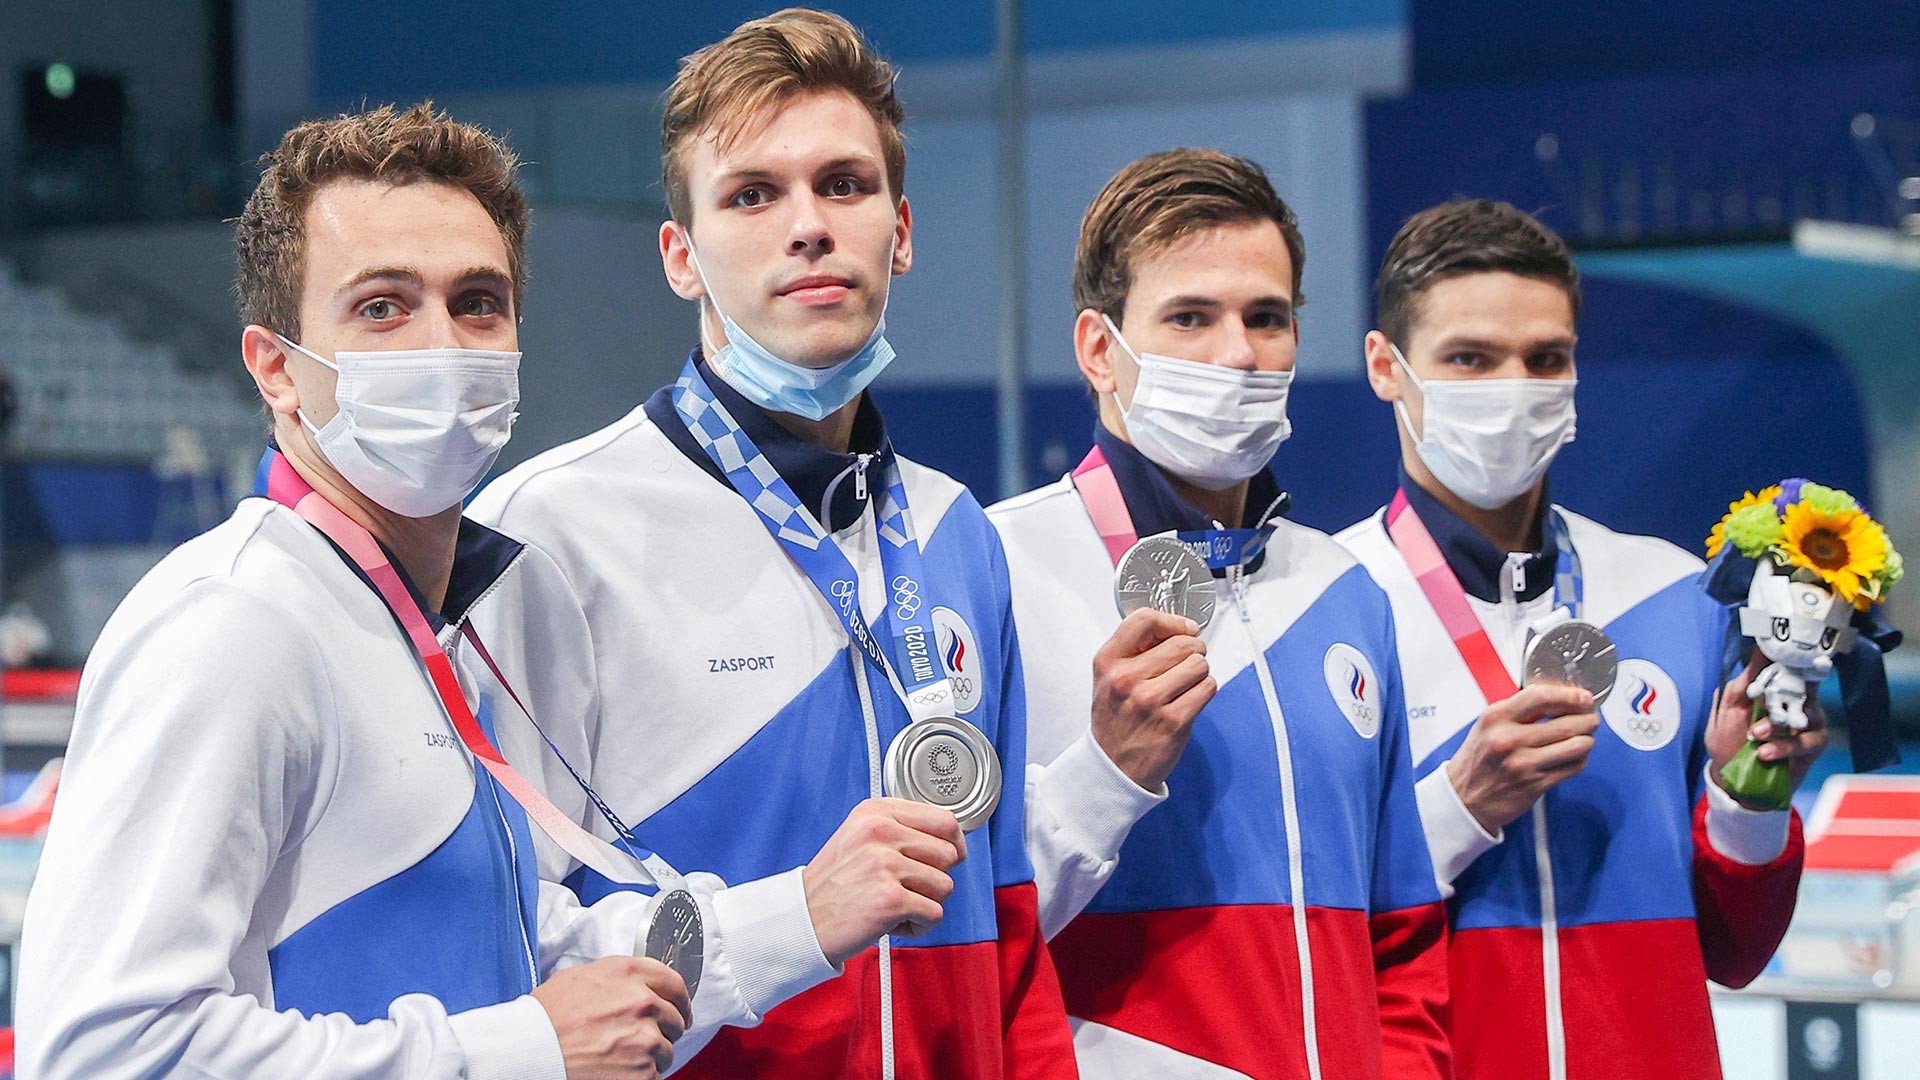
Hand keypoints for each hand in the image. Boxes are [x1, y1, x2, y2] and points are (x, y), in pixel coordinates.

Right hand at [531, 955, 688, 1078]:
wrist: (530, 1049)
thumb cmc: (546, 1016)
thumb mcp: (581, 977)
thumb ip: (617, 978)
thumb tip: (634, 985)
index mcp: (629, 973)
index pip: (675, 982)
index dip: (680, 999)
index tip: (680, 1009)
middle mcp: (643, 1002)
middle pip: (675, 1018)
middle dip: (663, 1029)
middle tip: (641, 1037)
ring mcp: (646, 1038)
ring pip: (667, 1050)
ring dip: (650, 1055)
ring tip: (621, 1056)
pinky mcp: (643, 1070)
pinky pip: (655, 1074)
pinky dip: (640, 1075)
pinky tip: (617, 1070)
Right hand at [803, 797, 965, 964]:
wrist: (803, 920)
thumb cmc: (835, 883)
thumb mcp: (860, 836)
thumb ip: (901, 829)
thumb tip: (950, 836)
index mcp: (876, 812)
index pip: (944, 820)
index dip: (953, 844)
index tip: (943, 859)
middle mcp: (881, 832)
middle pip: (949, 854)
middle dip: (934, 877)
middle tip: (905, 888)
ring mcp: (885, 865)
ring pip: (945, 886)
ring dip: (925, 903)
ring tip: (894, 904)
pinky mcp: (890, 899)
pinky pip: (934, 914)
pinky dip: (918, 925)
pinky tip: (892, 922)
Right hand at [1091, 607, 1215, 791]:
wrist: (1113, 767)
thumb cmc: (1115, 719)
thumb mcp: (1108, 678)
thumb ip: (1134, 650)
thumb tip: (1177, 627)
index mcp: (1107, 662)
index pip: (1144, 620)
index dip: (1173, 621)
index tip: (1185, 629)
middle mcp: (1126, 679)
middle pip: (1181, 643)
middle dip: (1193, 650)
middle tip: (1188, 663)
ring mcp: (1150, 701)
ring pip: (1198, 664)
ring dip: (1199, 672)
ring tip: (1185, 685)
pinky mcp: (1173, 721)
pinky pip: (1207, 688)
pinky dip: (1204, 691)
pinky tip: (1189, 700)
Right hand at [1447, 684, 1597, 832]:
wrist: (1464, 798)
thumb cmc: (1478, 760)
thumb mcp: (1488, 726)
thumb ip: (1519, 711)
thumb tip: (1560, 699)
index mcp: (1496, 718)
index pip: (1541, 697)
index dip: (1569, 695)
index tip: (1583, 697)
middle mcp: (1509, 739)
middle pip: (1566, 723)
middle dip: (1588, 719)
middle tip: (1591, 718)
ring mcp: (1523, 763)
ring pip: (1576, 746)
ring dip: (1588, 740)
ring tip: (1586, 737)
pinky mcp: (1535, 784)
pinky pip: (1572, 767)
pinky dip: (1580, 759)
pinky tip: (1575, 756)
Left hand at [1707, 653, 1831, 806]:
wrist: (1736, 782)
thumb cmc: (1729, 743)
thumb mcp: (1725, 712)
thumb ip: (1739, 686)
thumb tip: (1754, 654)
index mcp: (1773, 689)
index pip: (1785, 666)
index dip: (1784, 658)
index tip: (1776, 650)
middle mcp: (1795, 702)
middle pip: (1804, 684)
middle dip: (1784, 690)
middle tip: (1766, 697)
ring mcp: (1807, 723)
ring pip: (1806, 713)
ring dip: (1777, 725)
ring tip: (1756, 735)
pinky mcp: (1813, 747)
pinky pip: (1808, 742)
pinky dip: (1785, 747)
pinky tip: (1764, 753)